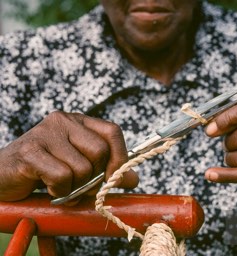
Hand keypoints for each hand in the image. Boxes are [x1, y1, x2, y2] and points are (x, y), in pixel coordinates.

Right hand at [0, 111, 138, 202]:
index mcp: (78, 122)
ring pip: (83, 168)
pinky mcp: (30, 151)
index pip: (113, 131)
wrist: (2, 177)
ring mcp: (45, 133)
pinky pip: (62, 177)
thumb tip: (133, 179)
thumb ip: (107, 171)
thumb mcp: (81, 168)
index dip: (120, 157)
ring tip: (60, 186)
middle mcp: (63, 121)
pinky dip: (59, 191)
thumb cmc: (45, 172)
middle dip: (95, 177)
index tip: (116, 177)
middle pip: (100, 151)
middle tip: (81, 187)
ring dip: (75, 188)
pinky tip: (46, 186)